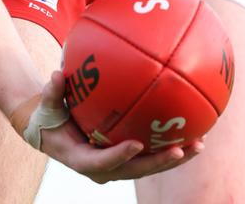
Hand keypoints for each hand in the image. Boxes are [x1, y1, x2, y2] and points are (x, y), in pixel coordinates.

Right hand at [39, 72, 203, 182]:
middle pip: (135, 170)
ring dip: (173, 158)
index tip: (137, 144)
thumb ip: (52, 92)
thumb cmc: (49, 116)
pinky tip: (192, 131)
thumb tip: (55, 75)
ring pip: (148, 166)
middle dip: (159, 162)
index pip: (103, 162)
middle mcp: (103, 168)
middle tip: (180, 150)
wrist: (52, 132)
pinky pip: (150, 154)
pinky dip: (169, 145)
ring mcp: (117, 165)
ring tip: (198, 144)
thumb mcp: (47, 104)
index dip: (120, 155)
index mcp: (82, 159)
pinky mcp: (126, 157)